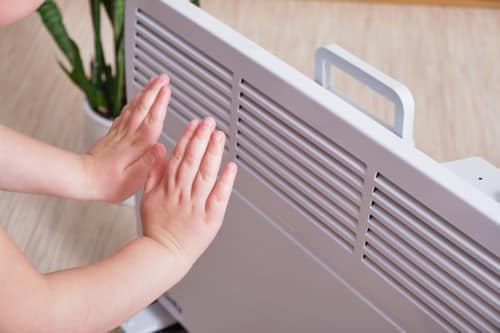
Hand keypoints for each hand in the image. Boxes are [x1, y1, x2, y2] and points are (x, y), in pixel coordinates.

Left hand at [82, 74, 170, 202]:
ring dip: (145, 92)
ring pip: (134, 107)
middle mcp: (128, 136)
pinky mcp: (113, 135)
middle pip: (143, 108)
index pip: (152, 121)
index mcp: (136, 146)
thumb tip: (162, 148)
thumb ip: (148, 164)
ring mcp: (120, 133)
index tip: (167, 90)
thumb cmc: (107, 183)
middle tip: (164, 78)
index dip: (160, 104)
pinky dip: (133, 103)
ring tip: (153, 82)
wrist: (82, 179)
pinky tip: (136, 100)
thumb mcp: (131, 180)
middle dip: (155, 90)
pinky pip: (125, 113)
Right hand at [140, 117, 236, 269]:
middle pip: (193, 161)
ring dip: (213, 153)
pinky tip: (231, 166)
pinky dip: (225, 181)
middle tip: (209, 122)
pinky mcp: (210, 218)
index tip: (195, 124)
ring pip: (206, 174)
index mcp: (167, 187)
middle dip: (202, 139)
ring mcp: (197, 205)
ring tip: (220, 136)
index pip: (178, 156)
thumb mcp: (146, 198)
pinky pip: (219, 196)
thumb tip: (158, 151)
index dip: (188, 138)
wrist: (163, 254)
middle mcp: (182, 193)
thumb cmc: (156, 228)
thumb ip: (153, 173)